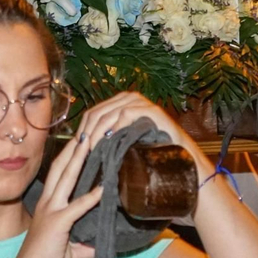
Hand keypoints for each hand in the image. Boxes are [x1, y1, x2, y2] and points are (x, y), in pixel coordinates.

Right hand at [11, 129, 102, 257]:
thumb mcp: (69, 250)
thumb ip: (86, 244)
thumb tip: (102, 243)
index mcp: (48, 204)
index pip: (59, 173)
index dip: (69, 156)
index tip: (81, 141)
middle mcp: (49, 202)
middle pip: (61, 167)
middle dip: (74, 148)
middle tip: (87, 130)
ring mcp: (52, 210)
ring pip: (67, 177)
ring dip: (80, 159)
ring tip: (91, 142)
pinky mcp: (58, 222)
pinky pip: (78, 205)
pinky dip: (92, 196)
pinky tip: (104, 187)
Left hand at [73, 91, 206, 175]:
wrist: (180, 160)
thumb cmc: (149, 153)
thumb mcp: (123, 141)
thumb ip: (106, 135)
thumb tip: (80, 142)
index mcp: (120, 102)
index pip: (92, 112)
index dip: (82, 129)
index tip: (77, 147)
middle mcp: (130, 98)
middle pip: (98, 112)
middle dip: (87, 132)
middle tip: (82, 150)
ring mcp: (142, 103)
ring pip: (109, 114)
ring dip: (98, 132)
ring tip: (92, 149)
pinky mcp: (152, 111)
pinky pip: (127, 115)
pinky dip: (116, 127)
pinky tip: (109, 141)